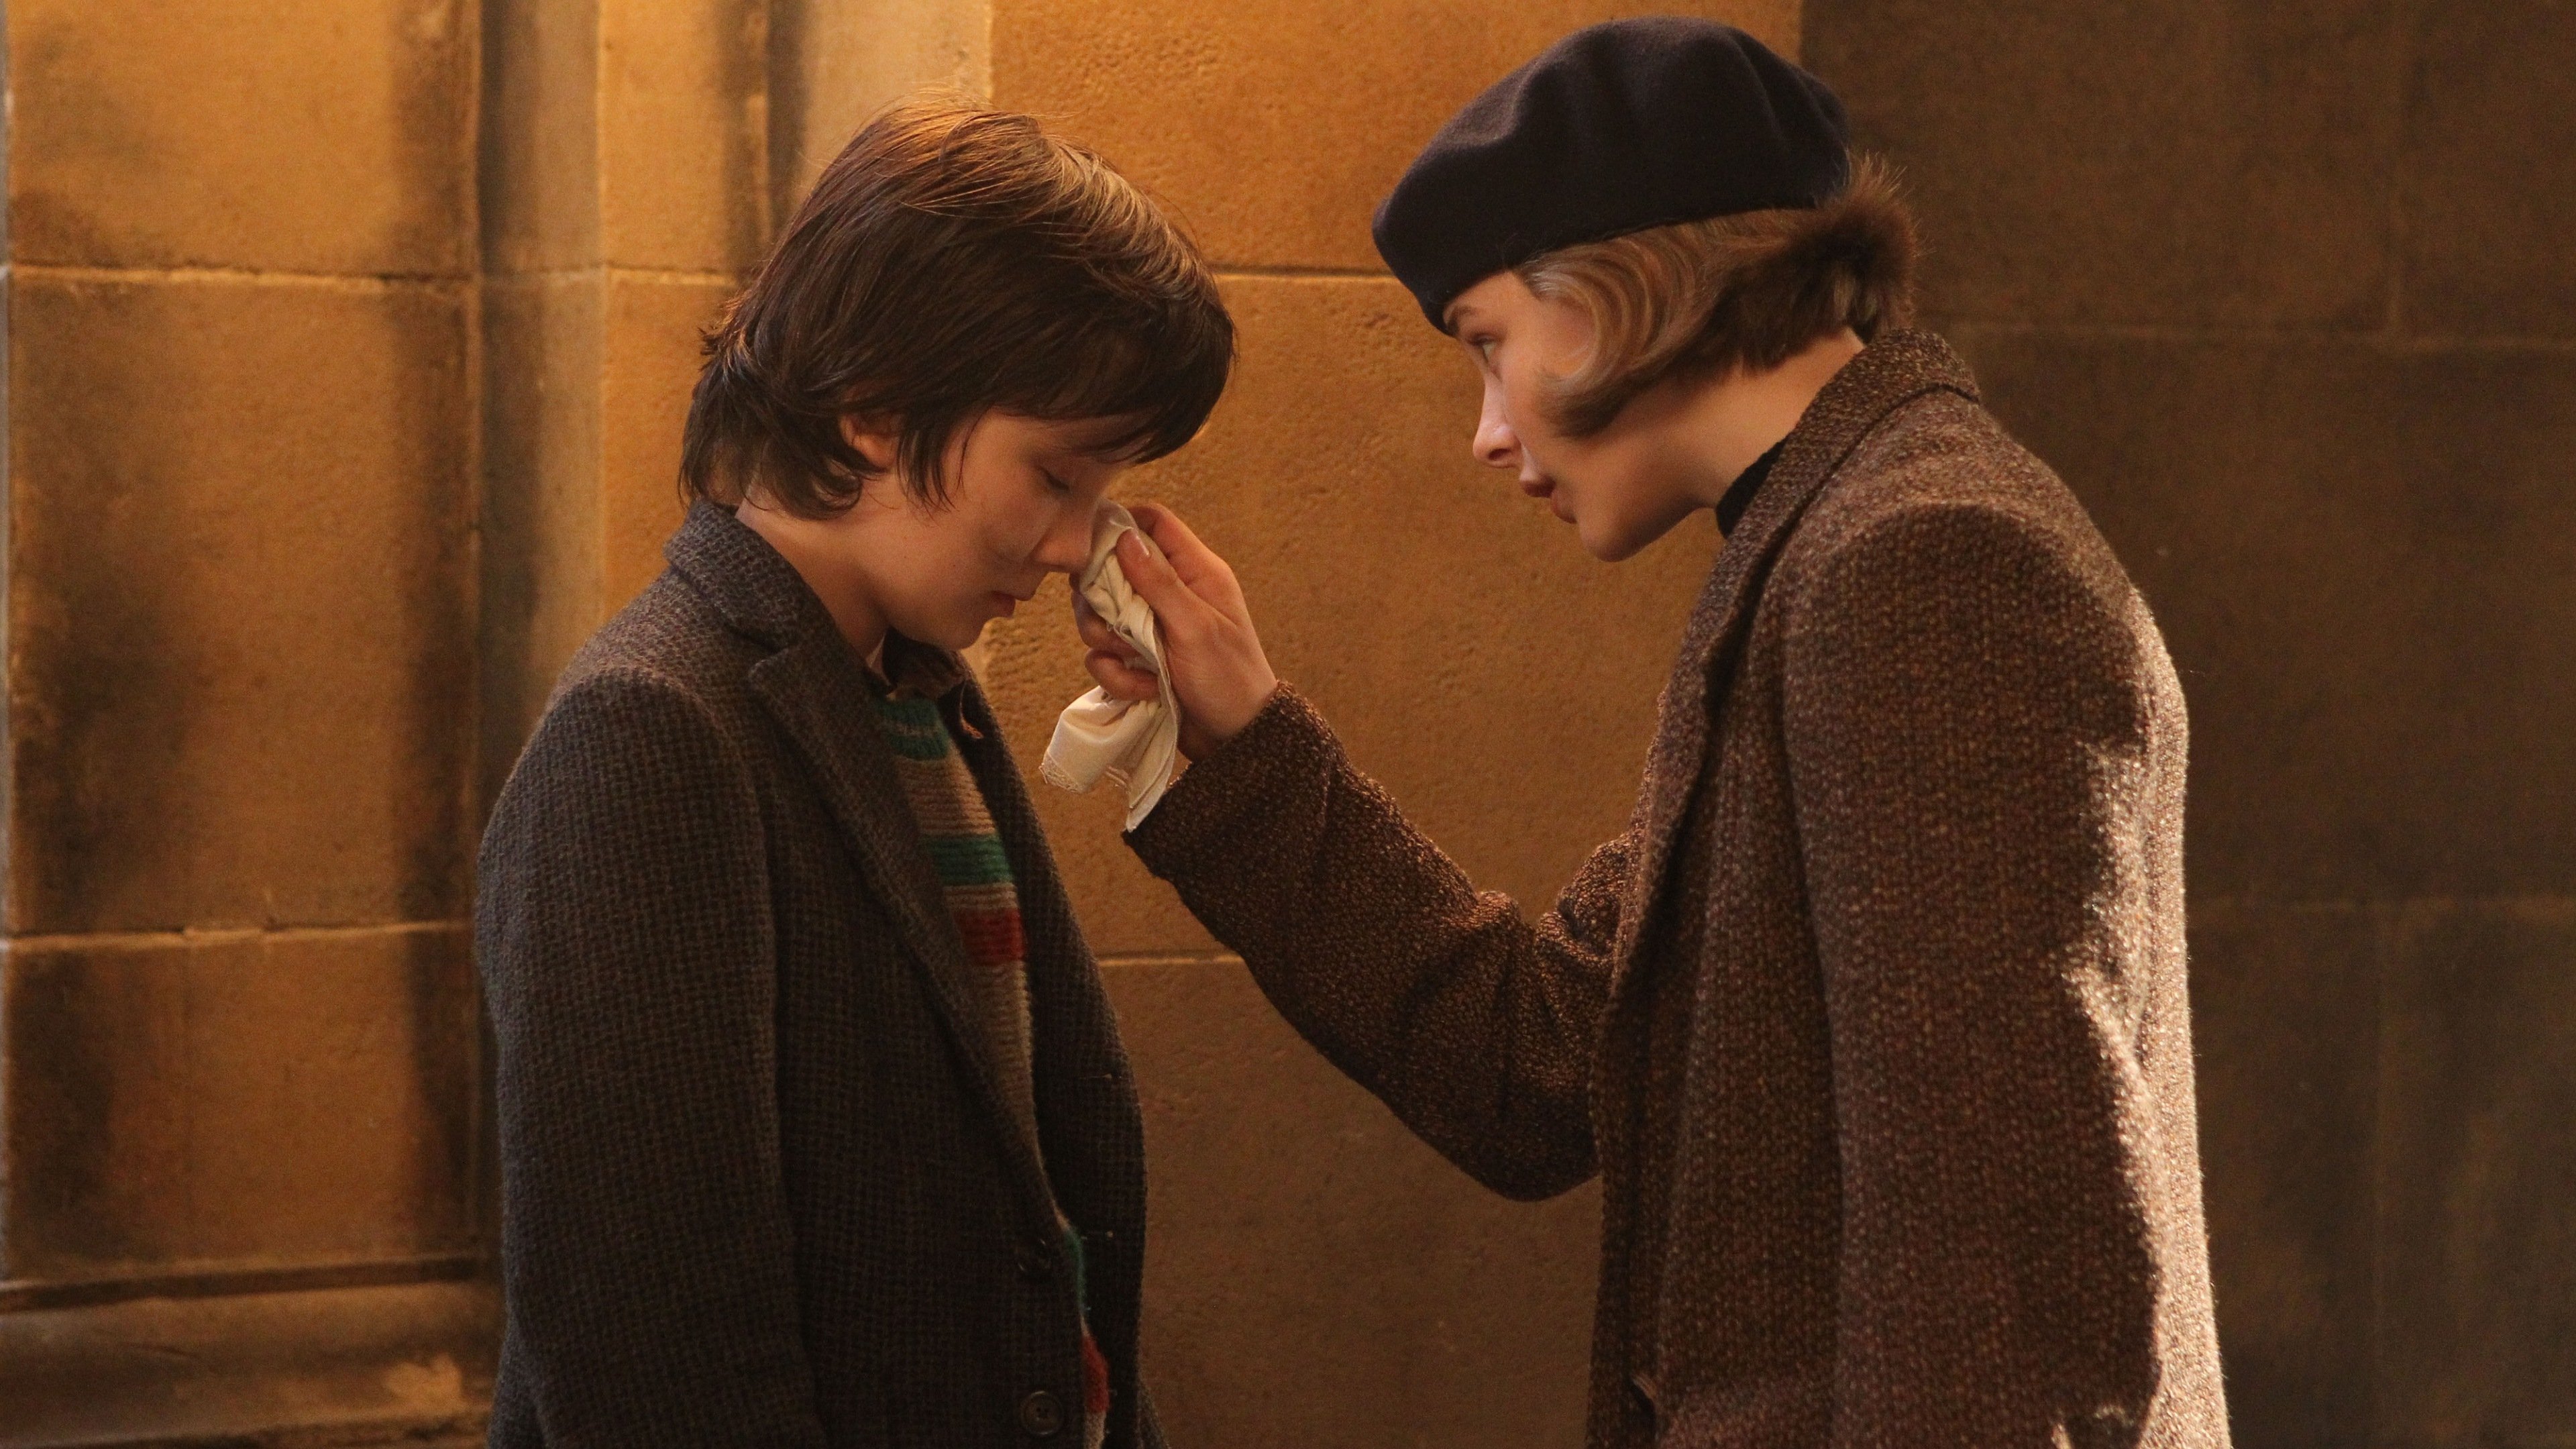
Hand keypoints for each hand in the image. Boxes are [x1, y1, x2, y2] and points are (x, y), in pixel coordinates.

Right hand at [1072, 503, 1279, 758]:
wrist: (1235, 740)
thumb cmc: (1229, 678)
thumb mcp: (1195, 627)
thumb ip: (1159, 582)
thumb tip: (1124, 537)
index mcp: (1195, 572)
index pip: (1154, 522)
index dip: (1120, 524)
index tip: (1092, 546)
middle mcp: (1171, 593)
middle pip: (1113, 569)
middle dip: (1101, 599)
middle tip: (1114, 624)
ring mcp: (1151, 627)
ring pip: (1100, 615)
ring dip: (1107, 642)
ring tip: (1137, 664)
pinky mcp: (1138, 660)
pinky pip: (1104, 656)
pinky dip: (1117, 676)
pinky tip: (1144, 690)